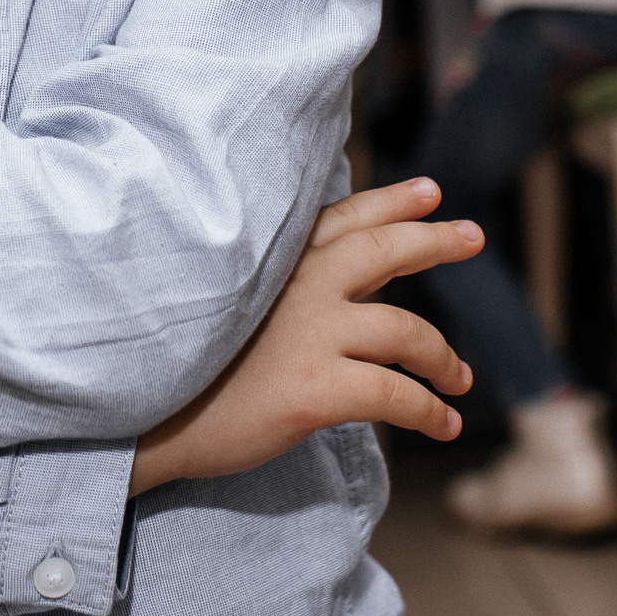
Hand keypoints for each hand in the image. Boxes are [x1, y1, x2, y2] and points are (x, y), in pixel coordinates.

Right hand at [128, 178, 479, 492]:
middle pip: (383, 251)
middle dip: (432, 241)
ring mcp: (308, 335)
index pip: (342, 218)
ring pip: (406, 331)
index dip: (390, 203)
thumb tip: (323, 290)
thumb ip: (275, 286)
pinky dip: (429, 410)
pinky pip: (396, 396)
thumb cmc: (182, 365)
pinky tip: (443, 423)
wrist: (145, 420)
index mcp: (272, 261)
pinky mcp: (314, 390)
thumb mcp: (225, 302)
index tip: (430, 193)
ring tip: (460, 378)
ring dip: (443, 356)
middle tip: (471, 237)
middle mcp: (296, 286)